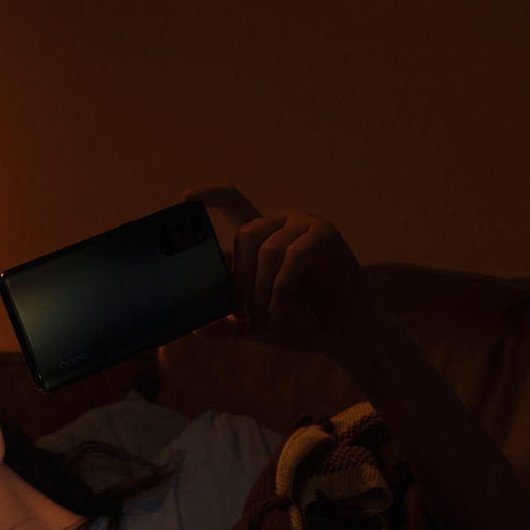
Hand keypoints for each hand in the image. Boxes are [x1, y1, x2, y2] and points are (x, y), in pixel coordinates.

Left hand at [187, 190, 378, 366]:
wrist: (344, 335)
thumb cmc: (301, 323)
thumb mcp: (256, 325)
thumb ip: (228, 324)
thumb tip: (197, 328)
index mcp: (264, 235)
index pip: (234, 202)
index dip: (210, 195)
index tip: (185, 198)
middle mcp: (283, 223)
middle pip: (245, 234)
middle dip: (240, 279)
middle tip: (242, 313)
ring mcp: (306, 225)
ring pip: (268, 249)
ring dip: (262, 290)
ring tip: (266, 317)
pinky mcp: (326, 235)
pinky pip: (293, 255)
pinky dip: (283, 286)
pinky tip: (284, 305)